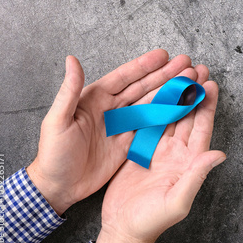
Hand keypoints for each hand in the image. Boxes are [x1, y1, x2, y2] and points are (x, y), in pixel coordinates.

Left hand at [27, 49, 195, 214]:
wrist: (59, 186)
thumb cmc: (53, 154)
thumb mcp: (57, 121)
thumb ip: (69, 91)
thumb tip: (71, 60)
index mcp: (95, 98)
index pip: (124, 77)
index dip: (144, 66)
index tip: (163, 56)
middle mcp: (112, 108)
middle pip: (143, 87)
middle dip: (165, 75)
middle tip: (186, 64)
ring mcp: (123, 125)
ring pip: (151, 104)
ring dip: (170, 92)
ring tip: (190, 82)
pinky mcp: (130, 142)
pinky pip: (152, 126)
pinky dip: (167, 116)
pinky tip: (181, 107)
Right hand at [96, 66, 225, 242]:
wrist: (123, 228)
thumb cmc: (152, 220)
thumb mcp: (177, 201)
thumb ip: (197, 176)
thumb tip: (220, 155)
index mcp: (189, 162)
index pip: (202, 129)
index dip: (207, 107)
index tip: (211, 85)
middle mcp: (176, 152)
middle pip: (187, 116)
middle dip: (193, 92)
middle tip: (196, 69)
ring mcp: (158, 150)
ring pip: (169, 115)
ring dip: (175, 95)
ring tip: (178, 73)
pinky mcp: (140, 150)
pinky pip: (148, 123)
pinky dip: (152, 106)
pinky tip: (154, 91)